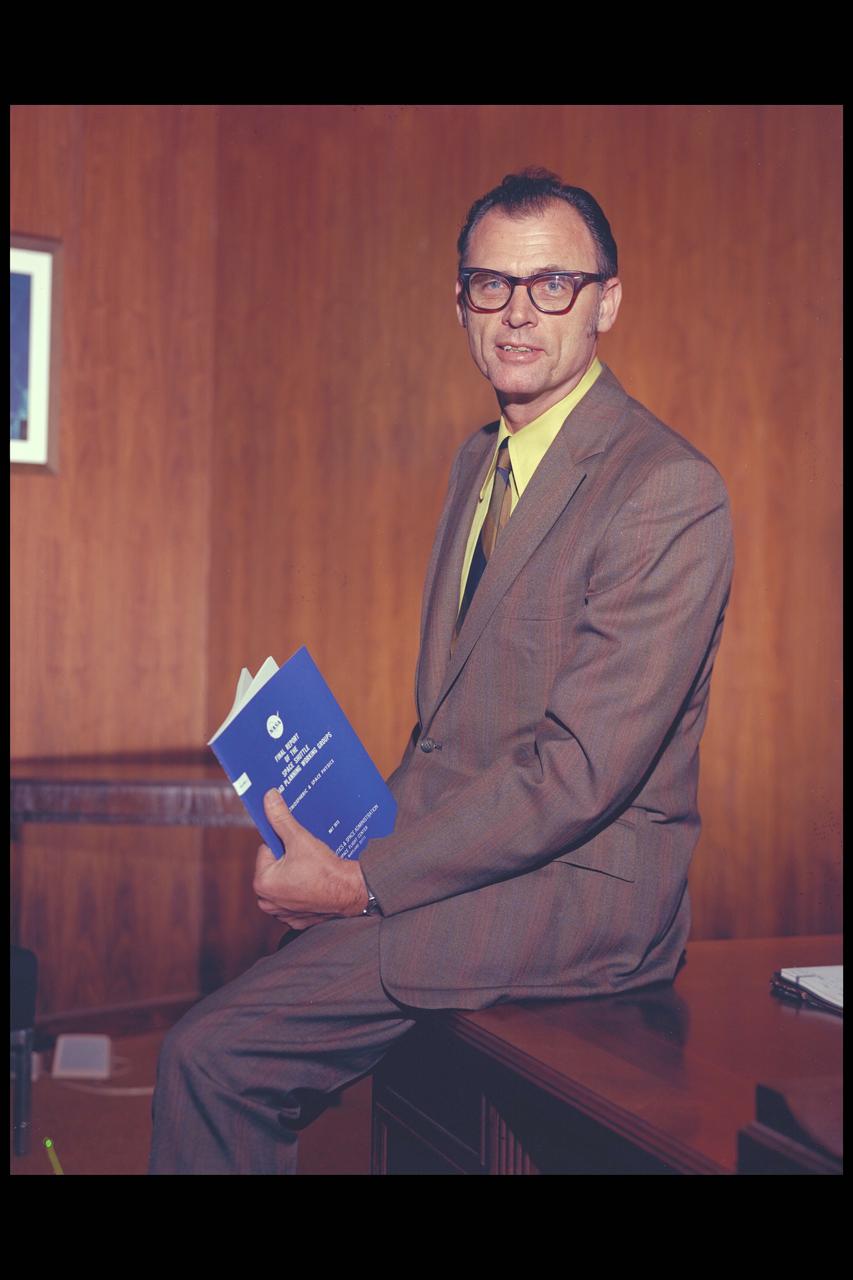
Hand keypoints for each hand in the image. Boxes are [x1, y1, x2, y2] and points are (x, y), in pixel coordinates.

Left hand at [253, 789, 368, 930]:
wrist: (352, 892)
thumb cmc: (326, 869)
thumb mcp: (300, 839)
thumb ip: (281, 818)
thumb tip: (269, 798)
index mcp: (262, 883)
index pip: (266, 851)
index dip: (283, 844)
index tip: (298, 846)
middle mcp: (268, 902)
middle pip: (274, 868)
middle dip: (287, 861)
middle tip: (306, 859)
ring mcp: (282, 914)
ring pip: (284, 883)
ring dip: (294, 876)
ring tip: (311, 871)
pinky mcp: (297, 921)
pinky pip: (295, 900)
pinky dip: (303, 892)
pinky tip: (314, 886)